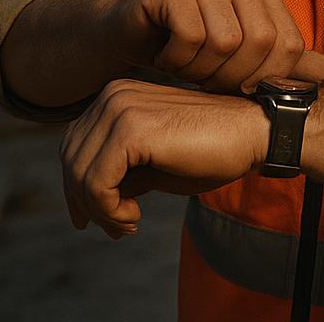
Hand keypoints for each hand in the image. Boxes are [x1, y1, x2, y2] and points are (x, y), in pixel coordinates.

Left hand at [59, 79, 266, 238]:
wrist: (252, 135)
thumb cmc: (210, 151)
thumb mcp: (153, 166)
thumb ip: (119, 173)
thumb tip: (85, 204)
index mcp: (116, 96)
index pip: (74, 146)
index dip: (77, 188)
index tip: (97, 219)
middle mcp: (112, 95)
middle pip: (71, 159)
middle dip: (85, 203)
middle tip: (116, 228)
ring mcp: (120, 108)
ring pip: (80, 174)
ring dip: (100, 211)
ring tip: (128, 224)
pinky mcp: (131, 129)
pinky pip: (96, 182)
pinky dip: (108, 209)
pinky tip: (134, 217)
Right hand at [104, 0, 323, 94]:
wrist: (132, 37)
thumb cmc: (192, 52)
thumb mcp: (240, 63)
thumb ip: (282, 64)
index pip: (288, 44)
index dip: (266, 78)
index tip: (239, 89)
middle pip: (259, 42)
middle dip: (232, 76)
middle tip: (206, 81)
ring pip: (224, 41)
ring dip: (200, 70)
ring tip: (185, 68)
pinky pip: (189, 34)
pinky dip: (176, 60)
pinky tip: (166, 58)